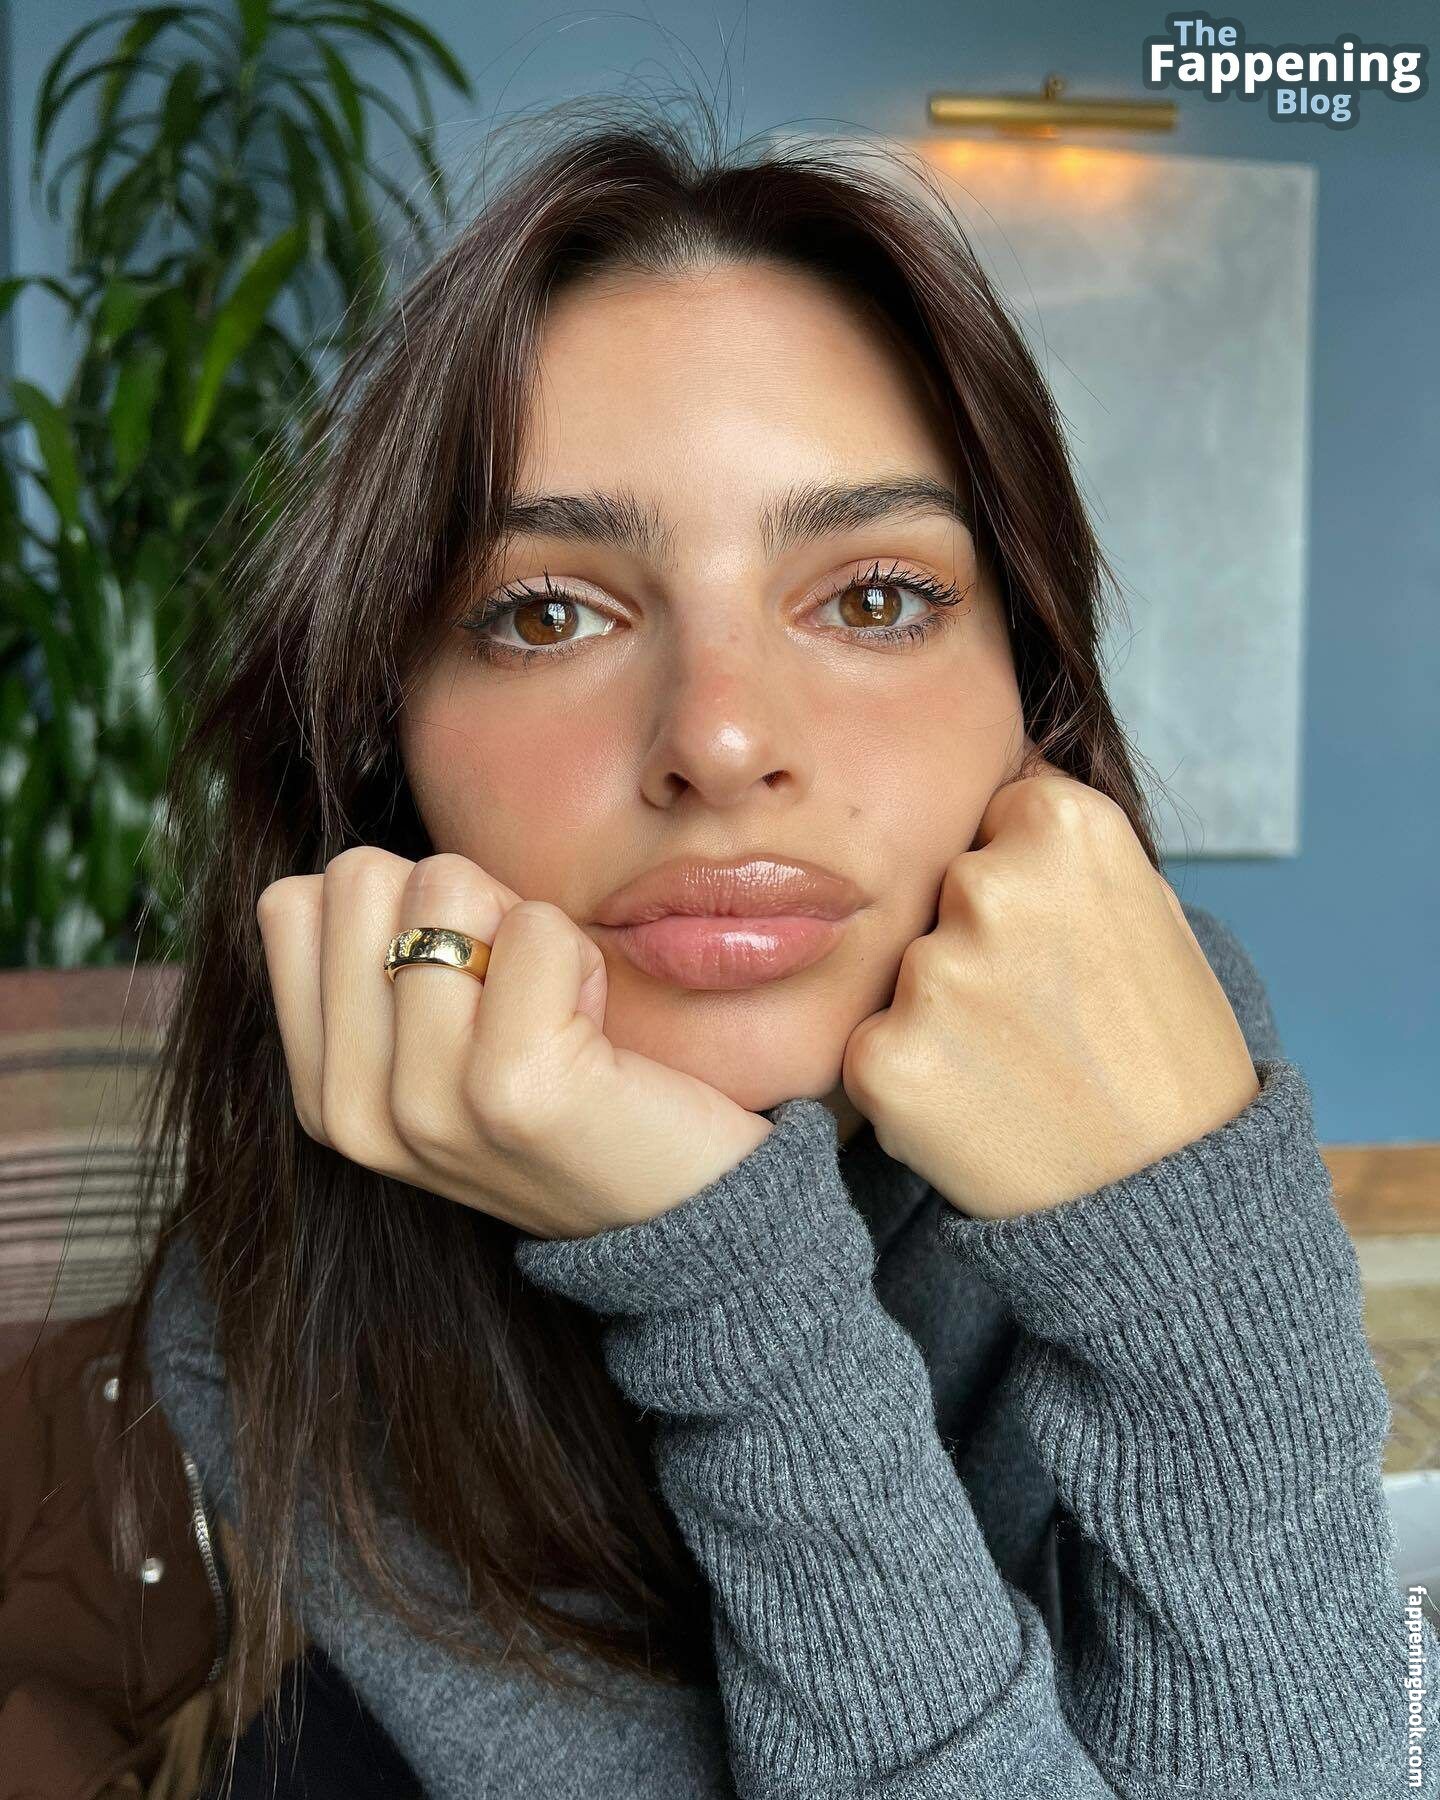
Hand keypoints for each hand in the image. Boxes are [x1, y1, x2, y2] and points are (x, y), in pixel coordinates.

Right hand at [255, 849, 771, 1238]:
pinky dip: (579, 954)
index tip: (460, 985)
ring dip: (524, 928)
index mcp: (325, 1096)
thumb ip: (377, 969)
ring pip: (445, 885)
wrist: (681, 1218)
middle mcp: (355, 1111)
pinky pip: (534, 924)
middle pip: (361, 878)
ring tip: (558, 1017)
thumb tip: (359, 872)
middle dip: (458, 906)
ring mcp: (426, 1103)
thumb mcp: (438, 1052)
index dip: (395, 908)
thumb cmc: (571, 1097)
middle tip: (515, 993)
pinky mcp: (512, 1087)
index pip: (290, 904)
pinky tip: (593, 1034)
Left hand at [840, 755, 1261, 1219]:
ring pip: (908, 969)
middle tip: (1047, 1017)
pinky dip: (911, 1078)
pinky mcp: (883, 1057)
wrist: (1172, 1200)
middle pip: (945, 890)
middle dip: (978, 942)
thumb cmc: (1167, 1053)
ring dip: (943, 1013)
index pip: (996, 815)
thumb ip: (1062, 851)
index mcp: (1066, 827)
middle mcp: (990, 885)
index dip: (1028, 883)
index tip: (1065, 940)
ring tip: (1022, 1068)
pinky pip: (874, 1044)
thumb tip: (996, 793)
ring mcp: (933, 973)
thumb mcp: (1151, 911)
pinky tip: (979, 1109)